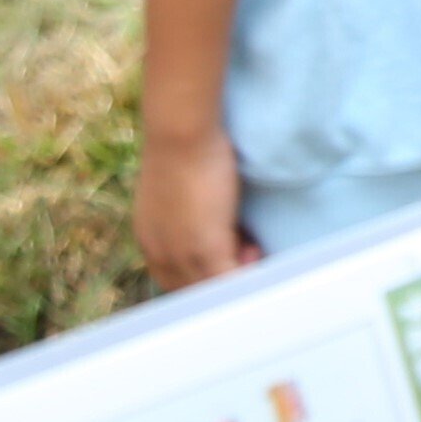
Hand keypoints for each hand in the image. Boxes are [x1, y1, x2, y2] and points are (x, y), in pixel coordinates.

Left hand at [133, 121, 255, 289]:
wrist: (181, 132)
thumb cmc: (186, 145)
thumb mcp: (183, 184)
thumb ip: (194, 207)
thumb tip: (217, 211)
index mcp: (152, 240)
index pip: (176, 277)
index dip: (206, 271)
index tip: (235, 252)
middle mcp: (161, 254)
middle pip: (193, 289)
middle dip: (224, 280)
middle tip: (254, 253)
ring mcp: (181, 255)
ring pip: (211, 289)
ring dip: (239, 280)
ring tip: (261, 252)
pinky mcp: (206, 250)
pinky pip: (230, 283)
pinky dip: (249, 282)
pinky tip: (268, 265)